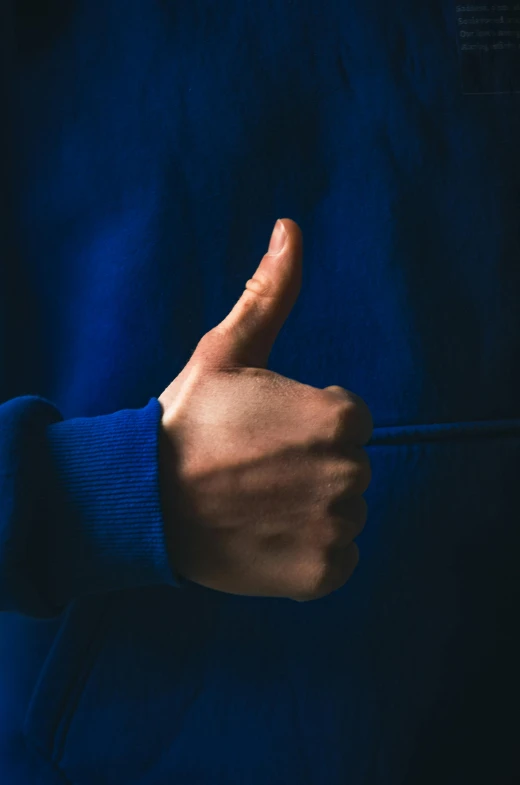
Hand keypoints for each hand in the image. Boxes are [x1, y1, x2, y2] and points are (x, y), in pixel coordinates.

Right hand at [158, 218, 372, 601]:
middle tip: (254, 470)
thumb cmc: (185, 422)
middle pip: (348, 466)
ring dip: (309, 510)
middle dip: (311, 465)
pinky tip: (265, 538)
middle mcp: (348, 473)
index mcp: (337, 416)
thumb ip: (269, 294)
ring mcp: (336, 527)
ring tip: (255, 504)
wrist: (142, 500)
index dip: (305, 423)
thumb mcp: (225, 351)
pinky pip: (337, 560)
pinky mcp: (321, 574)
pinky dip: (309, 554)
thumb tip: (290, 228)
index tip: (263, 434)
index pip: (348, 419)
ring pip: (342, 512)